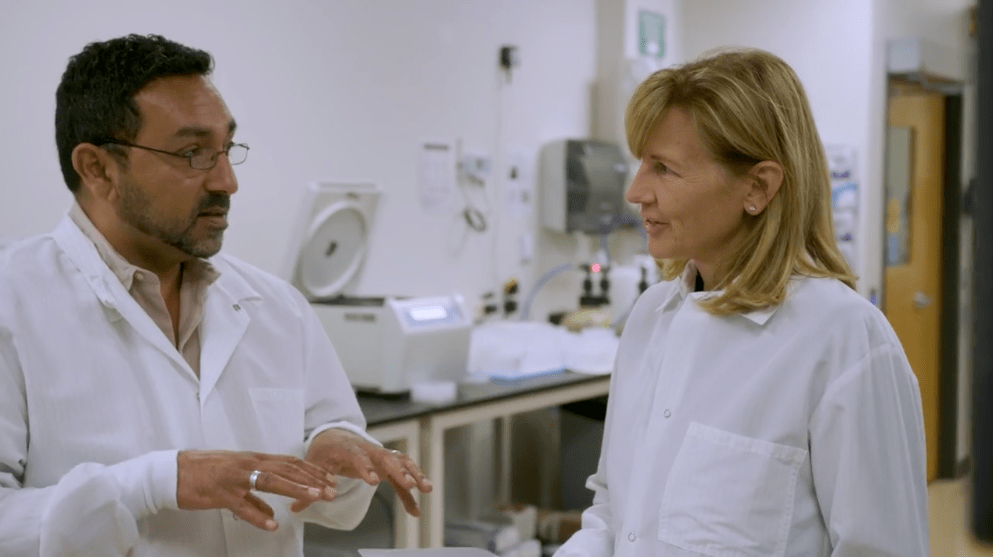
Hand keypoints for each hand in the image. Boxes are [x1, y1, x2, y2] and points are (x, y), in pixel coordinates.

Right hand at [176, 450, 336, 530]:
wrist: (172, 471)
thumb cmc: (203, 472)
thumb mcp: (234, 477)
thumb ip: (255, 495)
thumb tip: (272, 515)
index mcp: (252, 459)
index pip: (288, 462)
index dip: (310, 470)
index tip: (328, 478)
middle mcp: (247, 465)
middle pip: (286, 470)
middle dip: (311, 480)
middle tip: (330, 490)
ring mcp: (235, 479)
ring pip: (270, 482)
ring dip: (294, 489)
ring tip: (313, 497)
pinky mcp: (220, 494)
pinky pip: (242, 506)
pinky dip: (257, 516)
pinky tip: (271, 525)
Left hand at [294, 428, 432, 515]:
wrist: (335, 437)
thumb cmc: (324, 453)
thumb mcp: (314, 466)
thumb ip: (308, 488)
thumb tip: (296, 508)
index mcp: (348, 448)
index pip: (358, 457)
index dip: (366, 468)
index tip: (373, 481)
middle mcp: (368, 449)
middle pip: (387, 457)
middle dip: (400, 471)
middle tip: (410, 484)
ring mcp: (380, 454)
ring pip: (401, 462)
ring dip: (415, 474)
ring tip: (427, 489)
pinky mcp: (387, 463)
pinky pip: (403, 472)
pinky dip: (412, 485)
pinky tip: (417, 506)